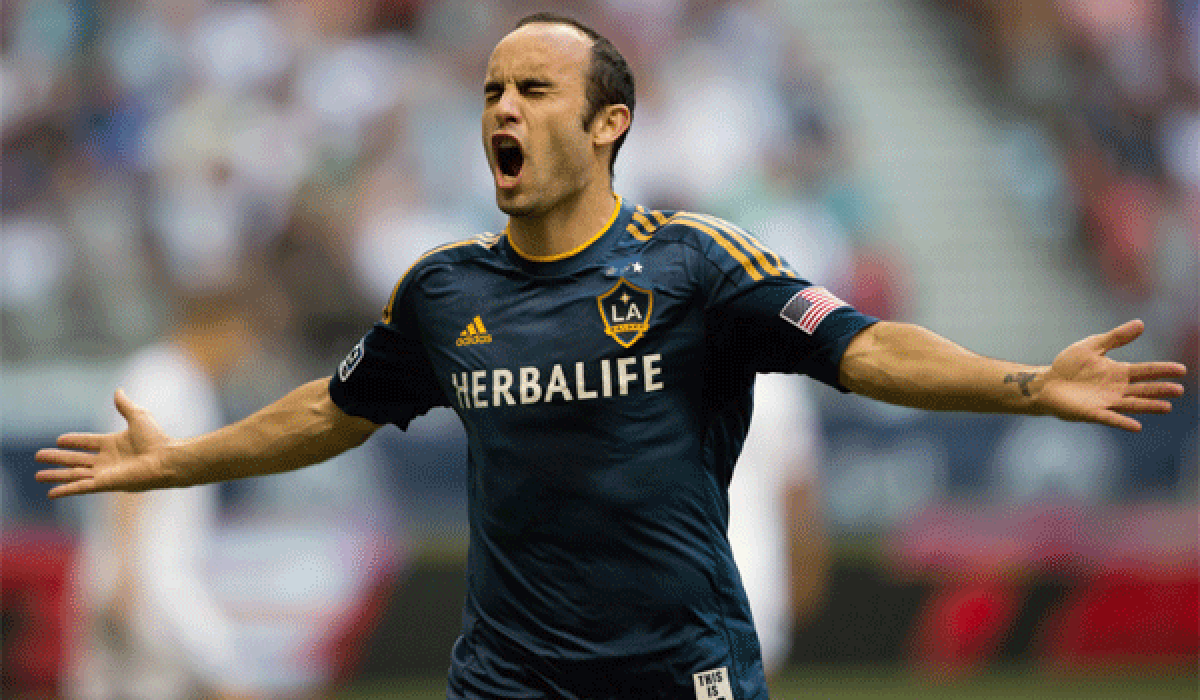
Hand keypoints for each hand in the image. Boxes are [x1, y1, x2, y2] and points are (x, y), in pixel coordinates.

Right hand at [36, 389, 176, 497]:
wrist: (165, 458)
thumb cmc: (156, 439)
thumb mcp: (138, 416)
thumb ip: (125, 405)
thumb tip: (118, 390)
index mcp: (113, 444)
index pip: (88, 442)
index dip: (74, 441)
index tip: (60, 440)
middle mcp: (107, 460)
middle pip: (76, 459)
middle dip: (57, 458)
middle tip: (39, 456)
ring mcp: (104, 473)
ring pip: (74, 474)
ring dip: (56, 475)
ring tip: (38, 475)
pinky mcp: (104, 484)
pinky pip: (80, 487)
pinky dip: (66, 490)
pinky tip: (51, 493)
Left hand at [1038, 320, 1187, 430]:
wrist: (1046, 382)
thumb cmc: (1069, 365)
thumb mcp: (1092, 346)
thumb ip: (1115, 337)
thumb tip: (1141, 323)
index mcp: (1118, 372)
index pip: (1145, 370)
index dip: (1162, 370)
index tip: (1181, 369)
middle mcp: (1117, 388)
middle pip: (1143, 389)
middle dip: (1161, 389)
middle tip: (1179, 389)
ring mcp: (1106, 401)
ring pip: (1132, 404)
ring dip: (1149, 406)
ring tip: (1167, 406)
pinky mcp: (1093, 412)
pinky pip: (1111, 418)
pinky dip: (1123, 422)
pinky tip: (1136, 426)